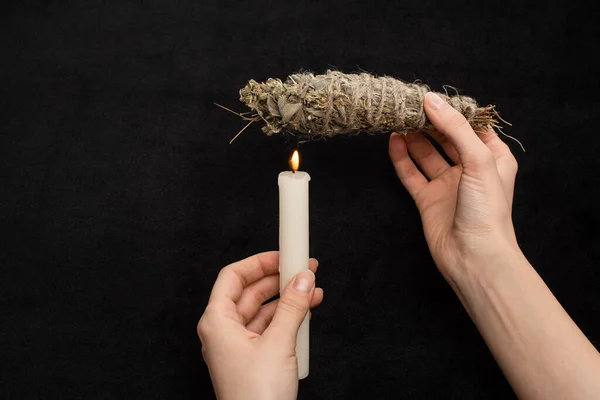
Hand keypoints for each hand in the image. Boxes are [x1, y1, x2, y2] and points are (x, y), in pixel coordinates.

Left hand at [197, 252, 322, 399]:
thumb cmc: (256, 396)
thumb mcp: (279, 343)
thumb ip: (292, 307)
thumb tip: (303, 278)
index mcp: (217, 322)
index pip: (233, 277)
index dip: (258, 262)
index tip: (281, 254)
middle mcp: (223, 331)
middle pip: (249, 292)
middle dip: (277, 279)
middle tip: (302, 268)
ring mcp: (237, 346)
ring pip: (262, 311)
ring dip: (287, 300)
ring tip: (311, 289)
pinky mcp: (252, 359)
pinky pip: (268, 329)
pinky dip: (286, 319)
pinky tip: (306, 313)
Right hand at [389, 92, 520, 280]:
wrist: (474, 257)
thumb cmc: (487, 210)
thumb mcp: (479, 160)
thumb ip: (455, 128)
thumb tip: (431, 100)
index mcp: (493, 158)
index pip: (472, 126)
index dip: (454, 111)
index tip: (433, 96)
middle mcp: (470, 169)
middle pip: (446, 138)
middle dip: (429, 122)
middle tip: (409, 106)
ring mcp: (448, 185)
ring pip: (427, 154)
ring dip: (414, 138)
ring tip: (398, 120)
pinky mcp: (428, 199)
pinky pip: (412, 174)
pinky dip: (402, 158)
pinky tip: (393, 143)